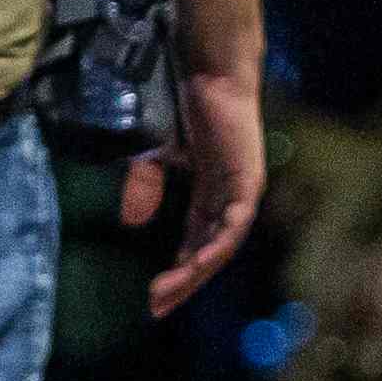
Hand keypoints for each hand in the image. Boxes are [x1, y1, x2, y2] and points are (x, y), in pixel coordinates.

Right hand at [134, 66, 268, 318]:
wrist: (208, 72)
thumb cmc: (185, 105)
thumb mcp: (154, 154)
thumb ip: (145, 186)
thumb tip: (132, 224)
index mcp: (212, 194)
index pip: (196, 242)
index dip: (178, 271)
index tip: (155, 298)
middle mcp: (230, 199)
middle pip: (208, 252)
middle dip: (184, 282)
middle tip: (158, 308)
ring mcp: (243, 192)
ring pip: (221, 246)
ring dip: (195, 272)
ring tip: (168, 293)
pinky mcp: (249, 182)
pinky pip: (233, 225)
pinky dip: (216, 247)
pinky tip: (196, 266)